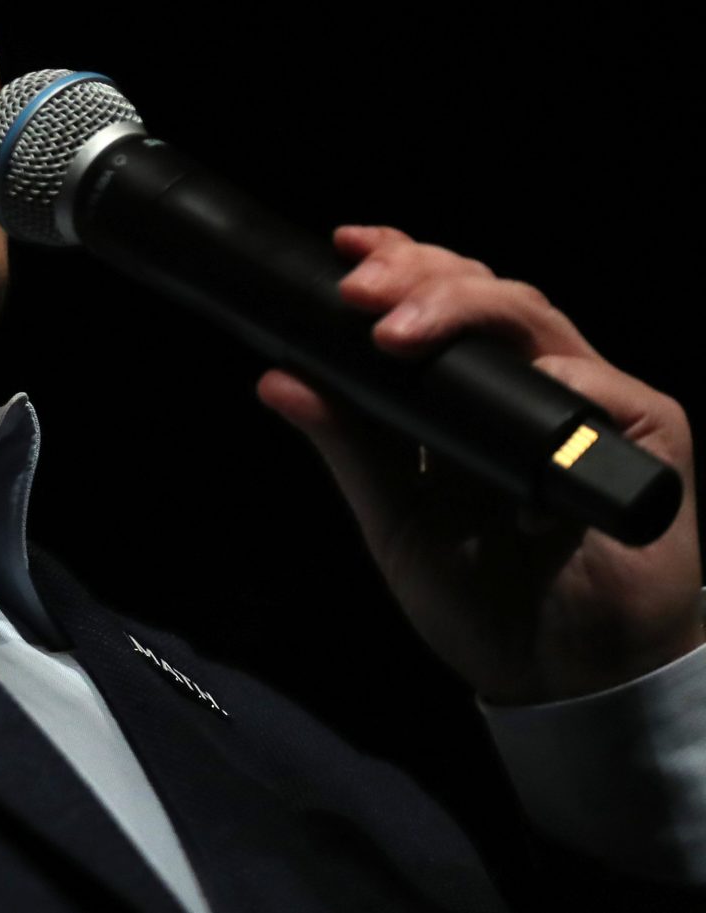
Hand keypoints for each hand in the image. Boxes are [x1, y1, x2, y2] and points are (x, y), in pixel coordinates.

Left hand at [255, 224, 702, 705]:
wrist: (558, 677)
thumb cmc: (481, 596)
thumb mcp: (397, 517)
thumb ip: (348, 446)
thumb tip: (277, 377)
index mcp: (470, 391)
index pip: (439, 299)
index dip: (400, 261)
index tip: (343, 247)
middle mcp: (531, 383)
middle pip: (484, 290)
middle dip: (419, 274)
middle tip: (359, 292)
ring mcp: (591, 404)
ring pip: (534, 317)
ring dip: (465, 308)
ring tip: (397, 331)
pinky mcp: (648, 438)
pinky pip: (606, 389)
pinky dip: (560, 382)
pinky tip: (521, 385)